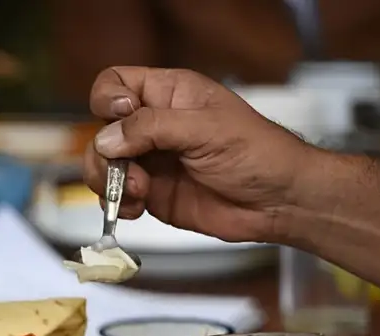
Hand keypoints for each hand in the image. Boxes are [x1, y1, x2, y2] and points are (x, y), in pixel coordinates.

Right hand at [84, 67, 315, 243]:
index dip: (109, 99)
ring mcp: (149, 160)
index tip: (122, 117)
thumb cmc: (257, 153)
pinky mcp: (150, 193)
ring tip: (140, 193)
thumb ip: (152, 128)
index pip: (115, 83)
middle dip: (106, 152)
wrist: (278, 202)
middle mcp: (152, 125)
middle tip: (133, 171)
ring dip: (109, 180)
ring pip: (101, 164)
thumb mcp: (205, 129)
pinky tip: (138, 207)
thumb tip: (105, 140)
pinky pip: (114, 195)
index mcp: (168, 94)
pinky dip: (118, 202)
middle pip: (100, 129)